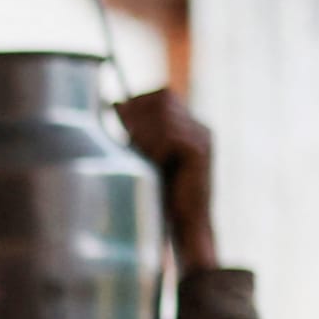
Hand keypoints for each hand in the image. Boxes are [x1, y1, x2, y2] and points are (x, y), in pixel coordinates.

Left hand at [115, 89, 217, 270]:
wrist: (183, 224)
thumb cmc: (160, 193)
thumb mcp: (143, 154)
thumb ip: (134, 130)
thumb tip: (115, 102)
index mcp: (189, 125)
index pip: (162, 94)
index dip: (138, 103)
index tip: (120, 121)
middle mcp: (199, 127)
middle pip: (162, 99)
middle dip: (139, 118)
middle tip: (131, 143)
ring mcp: (202, 137)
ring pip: (163, 115)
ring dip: (145, 136)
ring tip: (146, 159)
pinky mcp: (200, 150)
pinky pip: (169, 135)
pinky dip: (155, 150)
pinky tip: (158, 167)